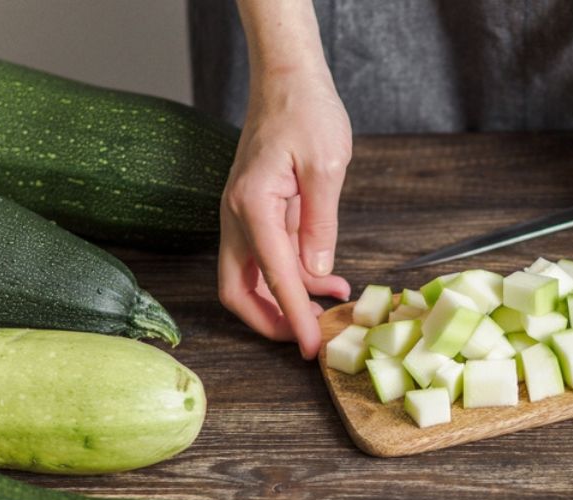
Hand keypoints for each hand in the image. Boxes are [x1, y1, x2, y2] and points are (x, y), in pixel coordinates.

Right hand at [218, 66, 352, 358]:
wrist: (286, 79)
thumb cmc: (306, 111)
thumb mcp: (326, 166)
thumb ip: (320, 223)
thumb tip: (315, 271)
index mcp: (252, 205)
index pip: (273, 277)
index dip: (293, 317)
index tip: (311, 346)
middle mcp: (237, 215)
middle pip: (239, 290)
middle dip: (271, 322)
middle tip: (310, 337)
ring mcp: (242, 215)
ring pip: (252, 277)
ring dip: (288, 297)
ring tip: (336, 299)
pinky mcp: (255, 212)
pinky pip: (266, 257)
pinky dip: (292, 275)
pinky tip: (327, 277)